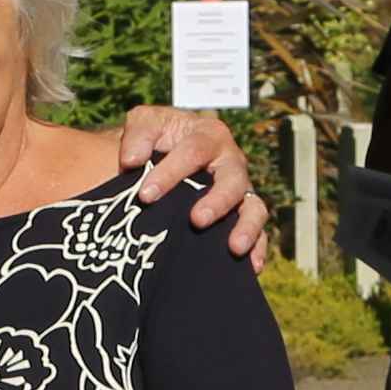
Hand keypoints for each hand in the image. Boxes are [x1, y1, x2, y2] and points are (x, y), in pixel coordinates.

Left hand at [113, 106, 270, 258]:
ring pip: (254, 207)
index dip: (170, 173)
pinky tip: (250, 267)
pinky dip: (258, 248)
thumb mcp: (144, 122)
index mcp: (208, 135)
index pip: (194, 152)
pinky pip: (259, 233)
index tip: (145, 196)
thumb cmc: (156, 137)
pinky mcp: (242, 215)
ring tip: (234, 248)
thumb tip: (132, 161)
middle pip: (232, 180)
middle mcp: (230, 162)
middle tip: (196, 220)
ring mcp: (239, 190)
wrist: (162, 152)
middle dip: (217, 201)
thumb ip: (138, 134)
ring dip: (246, 227)